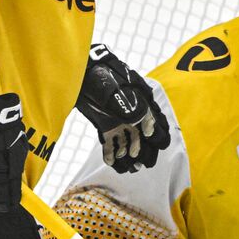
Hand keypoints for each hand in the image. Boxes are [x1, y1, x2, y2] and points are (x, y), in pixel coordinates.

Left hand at [75, 44, 170, 172]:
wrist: (81, 73)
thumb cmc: (102, 76)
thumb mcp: (118, 91)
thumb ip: (133, 109)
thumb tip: (148, 129)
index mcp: (140, 104)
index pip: (155, 123)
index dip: (157, 135)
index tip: (155, 142)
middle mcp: (132, 115)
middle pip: (142, 137)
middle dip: (143, 151)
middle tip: (142, 164)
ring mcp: (118, 121)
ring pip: (127, 142)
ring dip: (127, 154)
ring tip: (127, 166)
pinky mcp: (105, 126)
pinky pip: (110, 143)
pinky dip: (110, 152)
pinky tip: (111, 162)